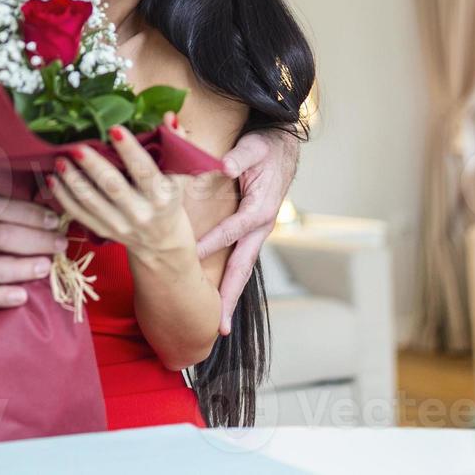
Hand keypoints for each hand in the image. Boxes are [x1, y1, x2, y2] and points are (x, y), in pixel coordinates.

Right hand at [0, 192, 66, 307]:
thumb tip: (44, 200)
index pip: (0, 209)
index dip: (30, 214)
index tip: (54, 220)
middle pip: (0, 238)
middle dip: (35, 242)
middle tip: (59, 245)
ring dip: (22, 269)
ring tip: (46, 267)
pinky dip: (0, 297)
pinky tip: (23, 296)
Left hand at [48, 124, 194, 266]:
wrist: (162, 241)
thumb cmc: (170, 199)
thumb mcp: (179, 175)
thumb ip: (177, 145)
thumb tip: (168, 117)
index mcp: (162, 196)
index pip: (145, 171)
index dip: (129, 150)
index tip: (114, 129)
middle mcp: (141, 213)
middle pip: (113, 187)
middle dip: (93, 165)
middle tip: (76, 146)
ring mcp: (120, 225)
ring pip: (91, 202)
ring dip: (72, 180)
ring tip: (60, 159)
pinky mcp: (103, 231)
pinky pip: (79, 214)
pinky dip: (64, 197)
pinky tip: (53, 179)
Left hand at [196, 128, 298, 333]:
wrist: (285, 149)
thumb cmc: (266, 148)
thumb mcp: (254, 147)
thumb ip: (240, 157)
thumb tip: (226, 166)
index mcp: (260, 209)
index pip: (231, 231)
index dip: (210, 244)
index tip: (189, 259)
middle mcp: (261, 227)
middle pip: (242, 267)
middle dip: (229, 297)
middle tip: (218, 327)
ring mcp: (258, 234)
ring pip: (242, 269)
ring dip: (230, 297)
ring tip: (218, 325)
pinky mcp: (252, 234)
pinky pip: (240, 261)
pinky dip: (231, 281)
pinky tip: (220, 299)